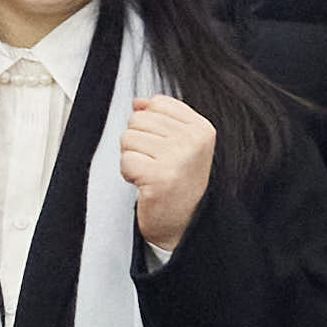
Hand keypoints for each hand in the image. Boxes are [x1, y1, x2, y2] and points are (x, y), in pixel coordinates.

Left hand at [118, 90, 216, 254]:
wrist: (184, 224)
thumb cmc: (180, 182)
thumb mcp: (181, 144)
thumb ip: (161, 119)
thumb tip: (138, 102)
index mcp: (202, 128)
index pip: (157, 103)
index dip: (151, 125)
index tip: (164, 148)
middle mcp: (193, 141)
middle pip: (139, 119)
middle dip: (138, 142)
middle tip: (155, 164)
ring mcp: (177, 158)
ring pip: (128, 138)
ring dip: (133, 158)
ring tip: (151, 174)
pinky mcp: (158, 177)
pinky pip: (125, 160)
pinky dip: (128, 174)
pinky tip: (145, 185)